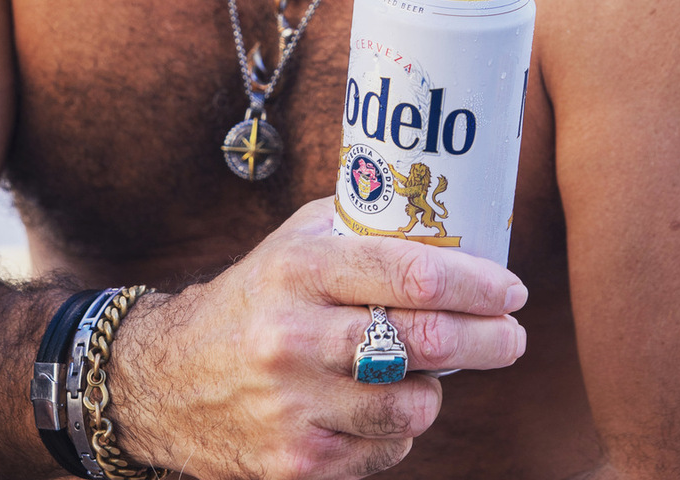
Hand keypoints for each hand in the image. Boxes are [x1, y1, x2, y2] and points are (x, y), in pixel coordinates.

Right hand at [107, 197, 527, 479]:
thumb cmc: (255, 297)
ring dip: (437, 388)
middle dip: (487, 339)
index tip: (510, 289)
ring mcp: (294, 405)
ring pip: (413, 405)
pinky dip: (400, 429)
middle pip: (423, 341)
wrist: (167, 380)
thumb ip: (364, 226)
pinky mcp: (297, 463)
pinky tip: (382, 404)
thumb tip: (452, 223)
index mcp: (299, 267)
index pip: (411, 273)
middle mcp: (293, 335)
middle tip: (512, 335)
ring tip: (430, 370)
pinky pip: (386, 450)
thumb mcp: (296, 240)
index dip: (475, 284)